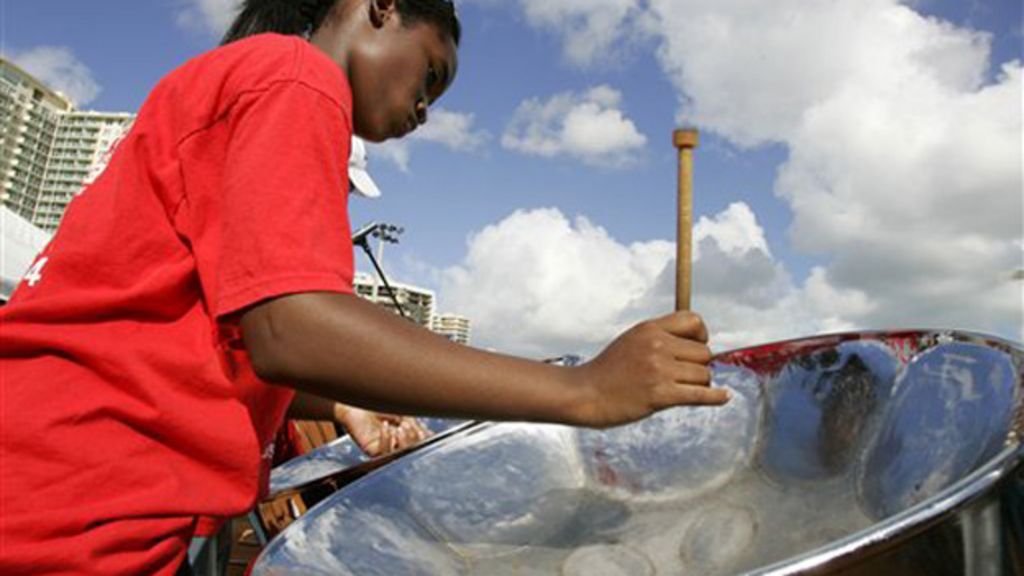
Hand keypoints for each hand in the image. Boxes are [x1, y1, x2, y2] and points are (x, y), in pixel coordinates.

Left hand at [334, 404, 431, 457]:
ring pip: (399, 456)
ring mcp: (384, 450)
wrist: (357, 400)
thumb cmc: (379, 404)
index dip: (424, 440)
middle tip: (409, 425)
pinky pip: (383, 452)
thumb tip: (430, 436)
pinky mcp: (371, 451)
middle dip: (414, 440)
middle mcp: (395, 446)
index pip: (420, 445)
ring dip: (403, 442)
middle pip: (411, 453)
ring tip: (402, 426)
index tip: (423, 430)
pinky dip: (386, 440)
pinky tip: (386, 427)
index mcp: (405, 437)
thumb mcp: (404, 414)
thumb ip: (416, 426)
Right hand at [570, 311, 728, 427]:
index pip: (693, 321)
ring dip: (698, 384)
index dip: (701, 336)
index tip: (696, 348)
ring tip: (679, 389)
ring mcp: (659, 370)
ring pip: (704, 374)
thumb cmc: (608, 371)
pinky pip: (701, 394)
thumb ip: (659, 337)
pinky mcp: (660, 395)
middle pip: (704, 353)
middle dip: (699, 365)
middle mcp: (657, 345)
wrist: (585, 394)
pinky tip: (724, 397)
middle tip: (683, 376)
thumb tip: (695, 341)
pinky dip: (716, 397)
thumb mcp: (632, 340)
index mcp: (649, 329)